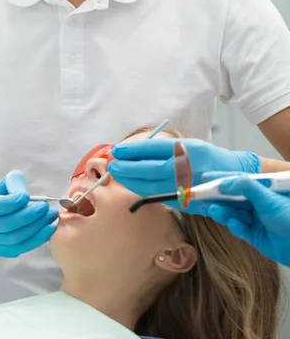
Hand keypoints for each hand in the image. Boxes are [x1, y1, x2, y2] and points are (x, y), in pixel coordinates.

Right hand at [0, 170, 58, 257]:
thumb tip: (23, 193)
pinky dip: (38, 239)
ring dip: (36, 227)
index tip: (27, 196)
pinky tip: (49, 228)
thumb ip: (13, 183)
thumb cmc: (0, 197)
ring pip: (15, 239)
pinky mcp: (4, 251)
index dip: (10, 203)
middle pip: (6, 225)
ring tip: (51, 215)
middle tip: (45, 206)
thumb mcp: (4, 185)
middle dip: (29, 215)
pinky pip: (22, 248)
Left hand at [108, 138, 260, 213]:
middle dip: (128, 168)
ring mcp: (189, 187)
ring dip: (132, 181)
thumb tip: (132, 154)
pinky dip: (144, 191)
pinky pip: (161, 197)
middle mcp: (189, 168)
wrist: (236, 176)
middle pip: (151, 169)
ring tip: (117, 175)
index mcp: (188, 149)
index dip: (133, 151)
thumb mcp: (189, 146)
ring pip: (153, 186)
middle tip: (112, 165)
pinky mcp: (189, 202)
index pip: (154, 149)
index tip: (117, 151)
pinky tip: (133, 186)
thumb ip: (165, 151)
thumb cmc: (207, 158)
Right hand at [199, 172, 289, 265]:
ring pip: (233, 213)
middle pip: (232, 197)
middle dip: (217, 197)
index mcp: (262, 189)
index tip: (204, 178)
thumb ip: (247, 187)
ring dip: (223, 212)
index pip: (238, 180)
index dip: (221, 178)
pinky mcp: (255, 236)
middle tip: (200, 197)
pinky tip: (234, 225)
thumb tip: (225, 183)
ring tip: (213, 211)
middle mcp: (257, 202)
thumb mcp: (269, 198)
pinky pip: (240, 229)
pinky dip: (235, 227)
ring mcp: (255, 219)